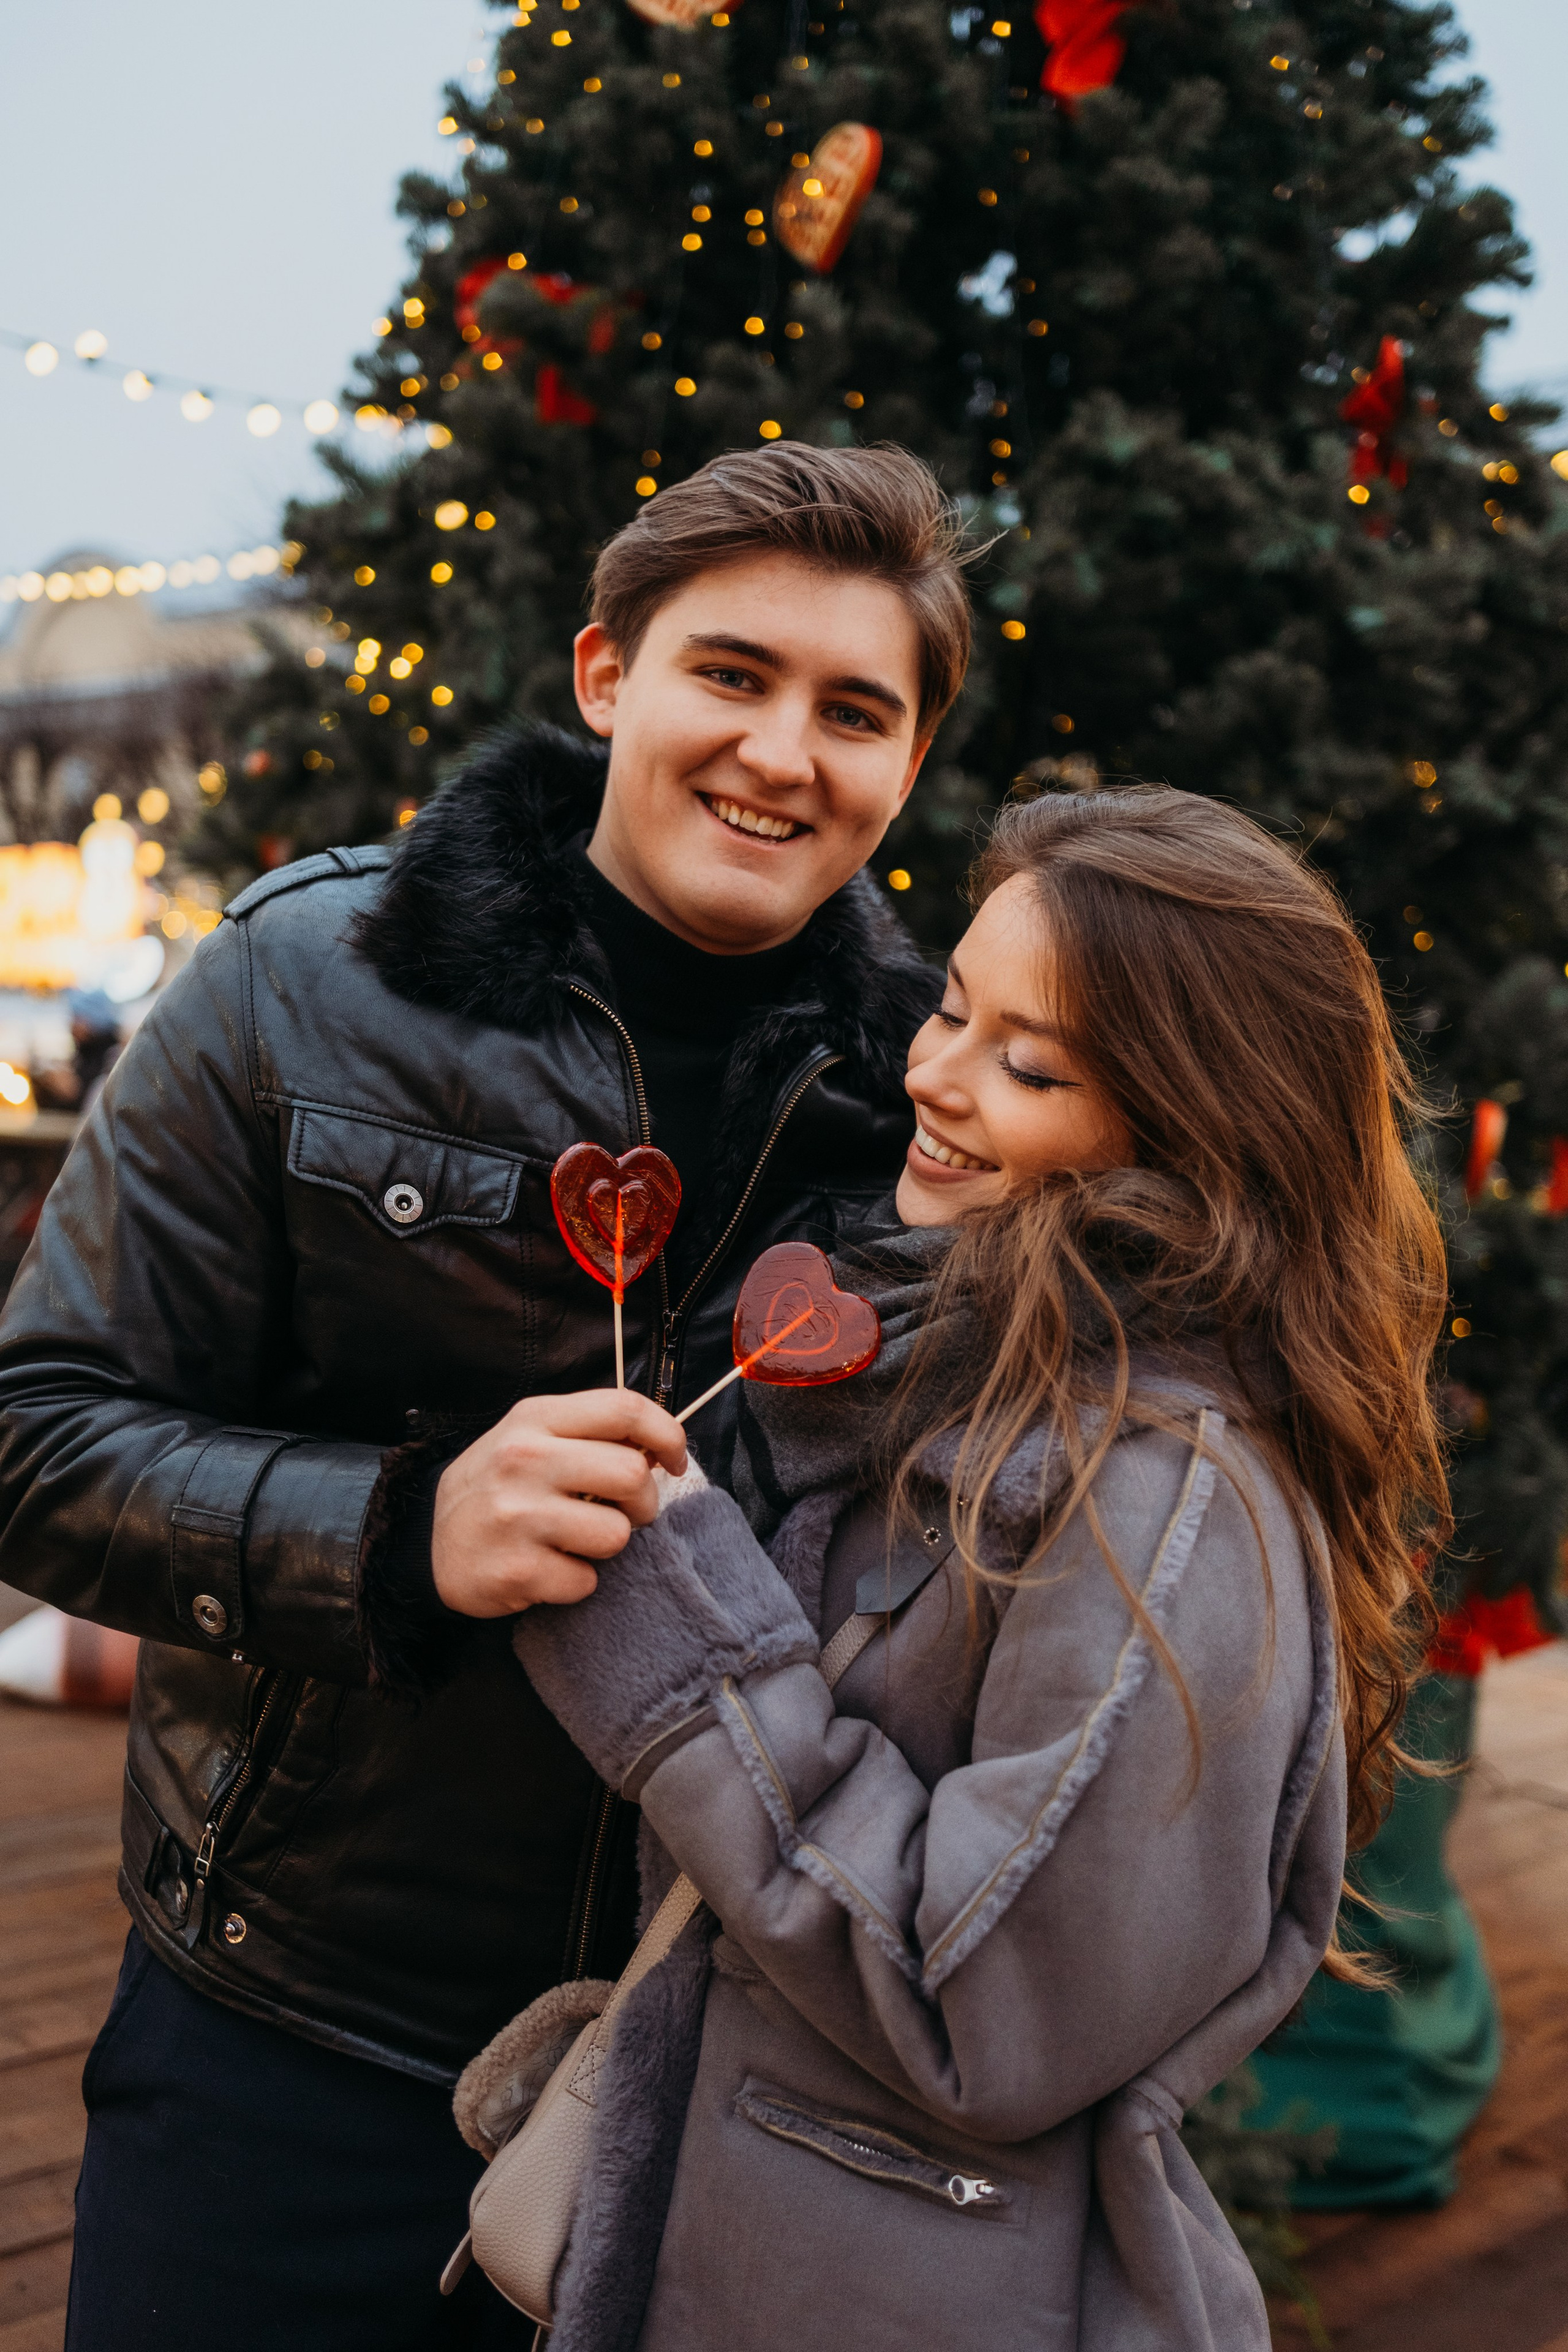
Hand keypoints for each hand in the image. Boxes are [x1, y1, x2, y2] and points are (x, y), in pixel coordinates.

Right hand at [431, 1390, 687, 1616]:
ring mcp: (518, 1516)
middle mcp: (525, 1461)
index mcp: (535, 1419)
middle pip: (632, 1474)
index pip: (625, 1408)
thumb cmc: (498, 1487)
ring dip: (607, 1546)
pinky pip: (587, 1582)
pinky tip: (548, 1568)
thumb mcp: (532, 1438)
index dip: (667, 1435)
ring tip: (574, 1541)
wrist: (425, 1542)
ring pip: (617, 1535)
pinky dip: (577, 1582)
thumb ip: (590, 1433)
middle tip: (622, 1512)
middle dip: (642, 1502)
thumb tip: (660, 1446)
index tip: (674, 1461)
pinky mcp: (517, 1570)